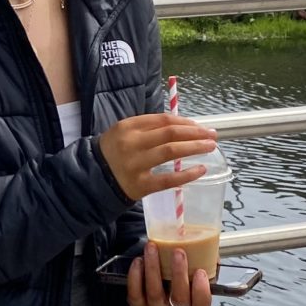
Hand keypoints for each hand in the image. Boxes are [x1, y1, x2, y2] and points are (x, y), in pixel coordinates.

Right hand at [98, 113, 217, 201]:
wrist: (92, 178)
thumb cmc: (114, 153)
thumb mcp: (125, 133)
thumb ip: (149, 128)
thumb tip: (185, 128)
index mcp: (128, 126)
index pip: (163, 120)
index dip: (186, 122)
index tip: (201, 127)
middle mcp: (131, 143)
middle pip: (170, 133)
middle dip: (195, 133)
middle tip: (213, 135)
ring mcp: (135, 164)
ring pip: (170, 152)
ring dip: (194, 148)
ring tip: (210, 147)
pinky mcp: (139, 185)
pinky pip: (168, 179)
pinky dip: (187, 174)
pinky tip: (200, 170)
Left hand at [127, 241, 212, 305]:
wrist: (159, 288)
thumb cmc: (180, 276)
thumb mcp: (194, 269)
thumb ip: (202, 258)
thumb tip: (201, 239)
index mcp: (193, 301)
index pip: (202, 303)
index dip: (202, 289)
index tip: (200, 271)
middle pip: (179, 298)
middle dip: (179, 273)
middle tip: (178, 252)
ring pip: (155, 293)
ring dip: (153, 267)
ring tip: (152, 247)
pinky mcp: (139, 303)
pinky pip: (136, 293)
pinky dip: (136, 275)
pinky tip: (139, 260)